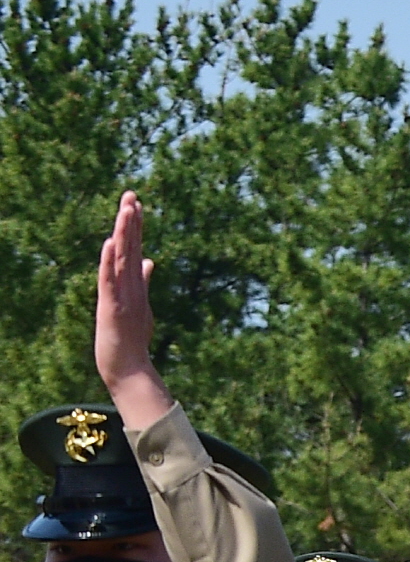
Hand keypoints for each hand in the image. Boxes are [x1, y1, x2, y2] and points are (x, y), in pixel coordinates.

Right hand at [93, 193, 169, 428]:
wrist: (127, 366)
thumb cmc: (130, 337)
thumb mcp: (140, 303)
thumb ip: (143, 281)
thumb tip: (150, 261)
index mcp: (130, 283)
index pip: (133, 248)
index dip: (135, 226)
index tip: (137, 202)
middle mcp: (121, 285)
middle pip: (125, 248)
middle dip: (129, 222)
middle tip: (131, 194)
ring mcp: (116, 295)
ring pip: (118, 259)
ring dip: (121, 235)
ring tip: (124, 211)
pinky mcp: (112, 308)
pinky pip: (109, 282)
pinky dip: (108, 263)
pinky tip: (108, 245)